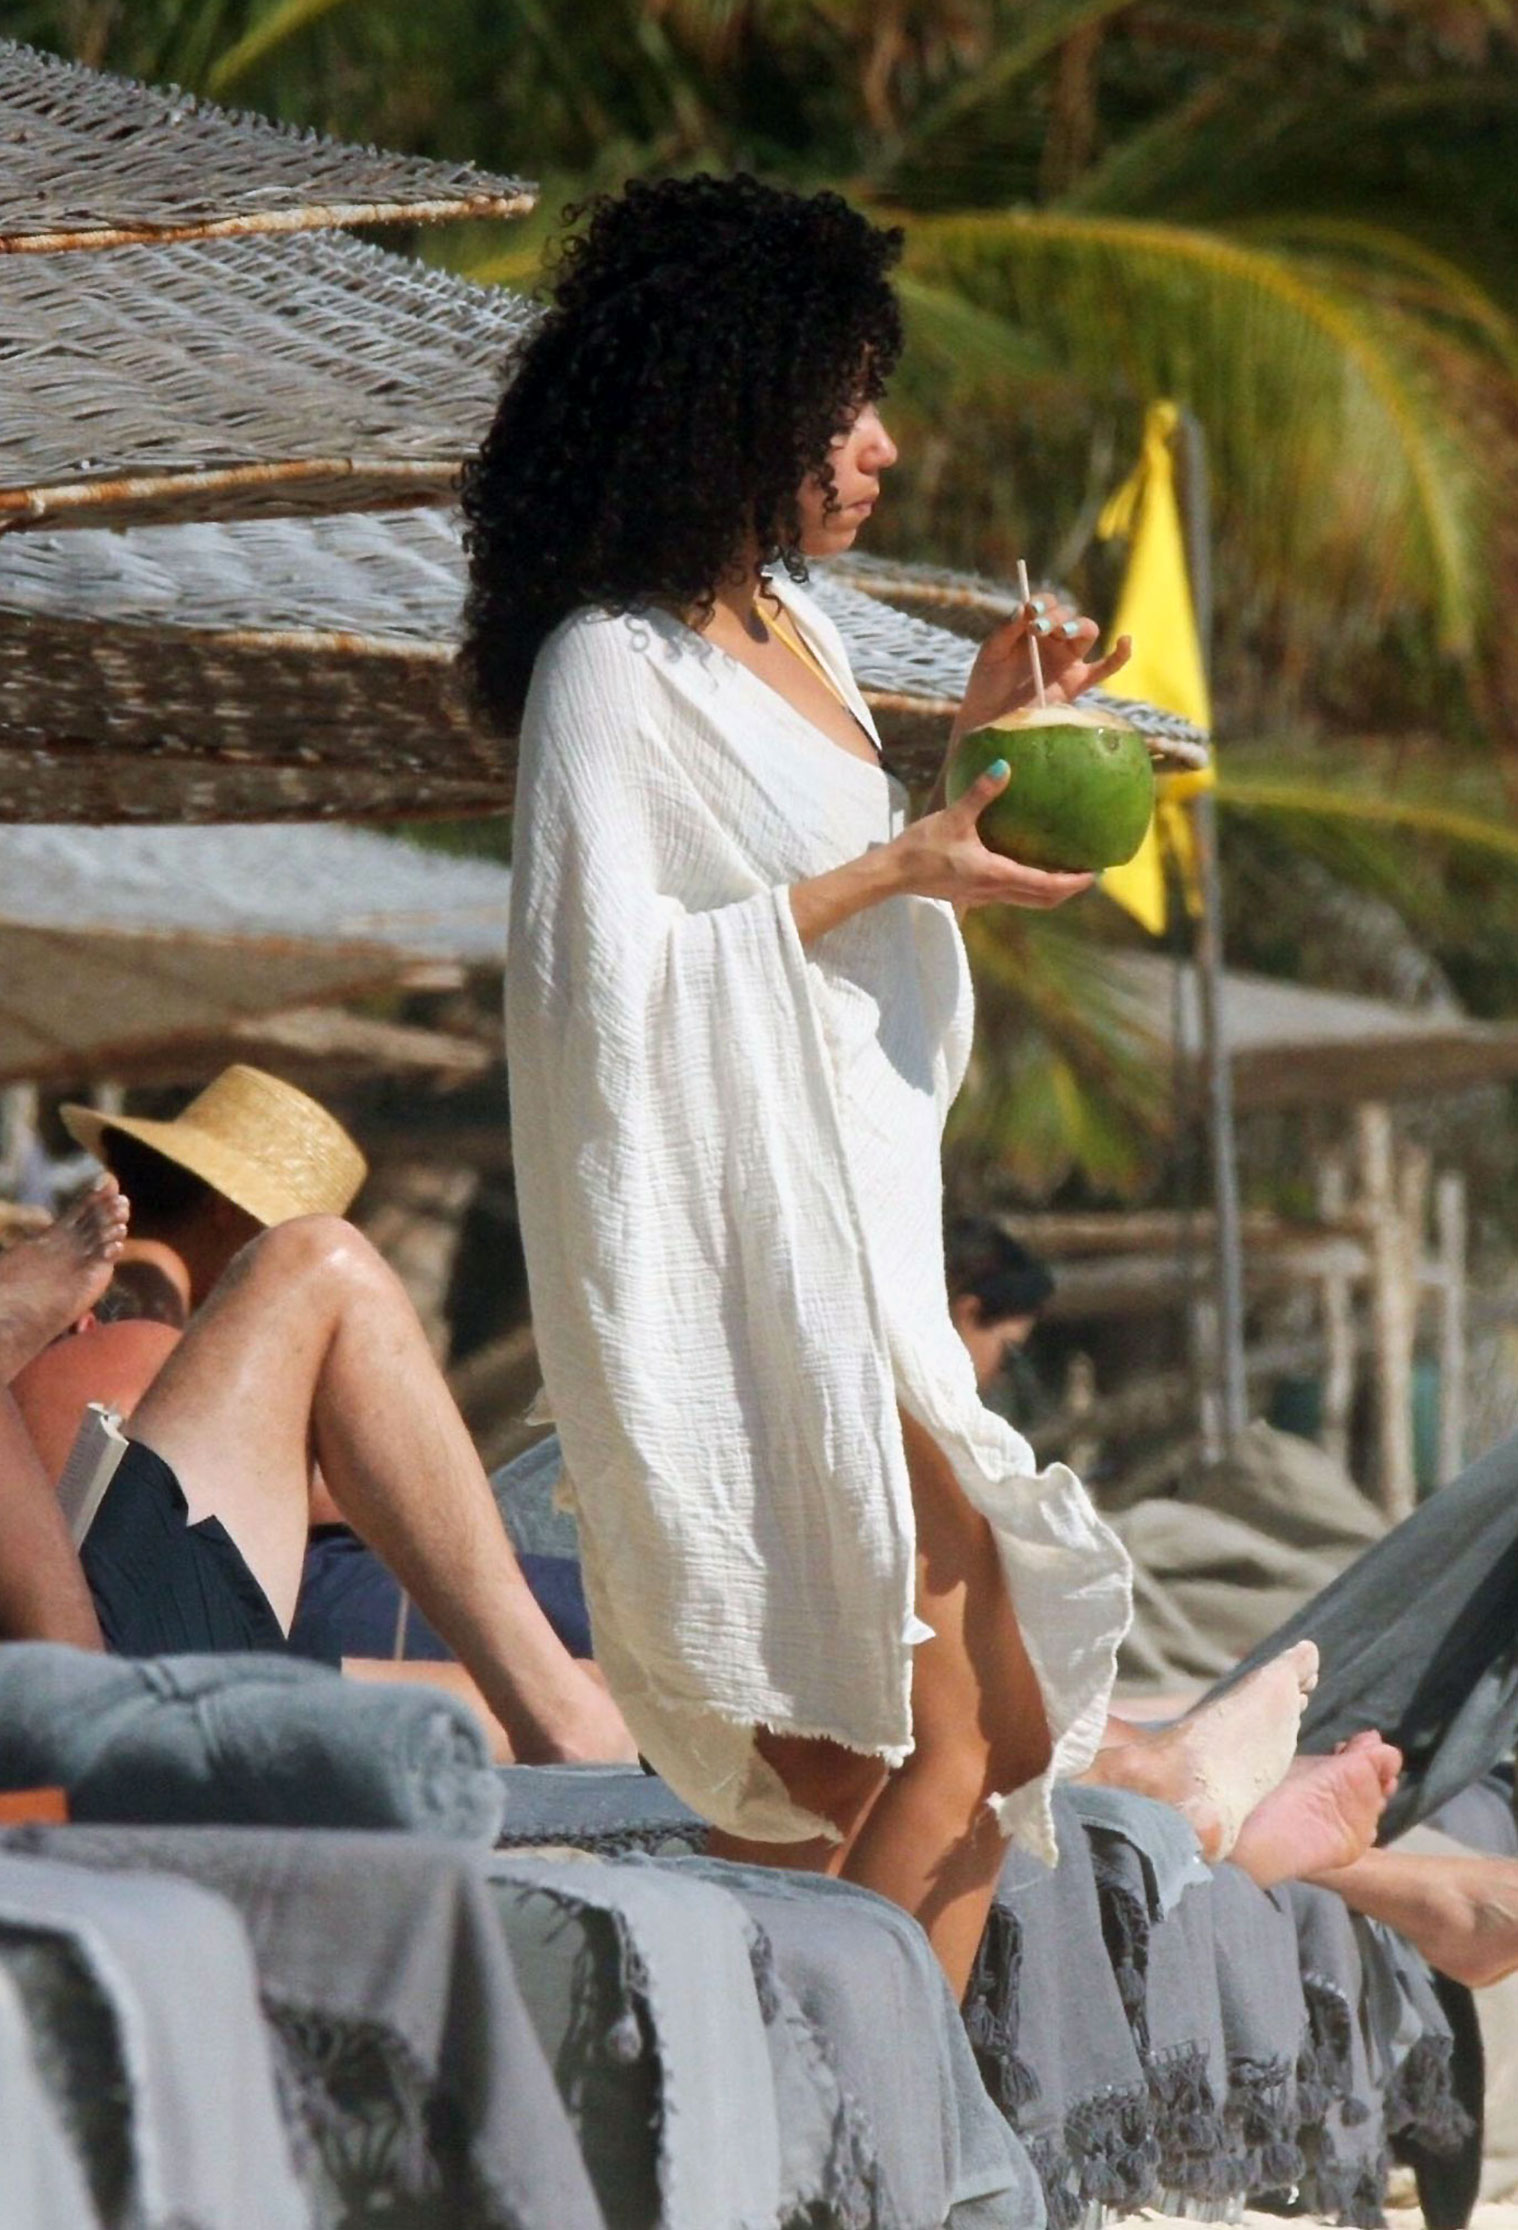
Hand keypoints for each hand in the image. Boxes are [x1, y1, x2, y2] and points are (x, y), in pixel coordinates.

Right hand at [888, 762, 1093, 912]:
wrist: (892, 874)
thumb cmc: (921, 847)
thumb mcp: (953, 817)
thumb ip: (980, 793)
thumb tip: (1004, 767)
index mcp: (995, 874)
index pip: (1044, 885)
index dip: (1071, 882)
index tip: (1093, 874)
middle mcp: (993, 891)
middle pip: (1042, 901)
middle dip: (1067, 891)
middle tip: (1087, 875)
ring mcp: (982, 896)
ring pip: (1026, 901)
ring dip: (1049, 892)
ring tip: (1065, 875)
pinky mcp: (971, 893)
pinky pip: (1010, 895)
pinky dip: (1028, 888)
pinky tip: (1027, 871)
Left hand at [953, 593, 1132, 742]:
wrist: (989, 717)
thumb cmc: (987, 681)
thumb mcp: (991, 651)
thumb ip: (1006, 629)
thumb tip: (1025, 607)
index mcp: (1034, 626)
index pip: (1048, 604)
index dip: (1043, 603)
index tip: (1031, 611)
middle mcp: (1054, 639)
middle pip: (1069, 615)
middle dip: (1057, 617)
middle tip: (1038, 630)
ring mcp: (1068, 660)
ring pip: (1087, 632)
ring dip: (1078, 627)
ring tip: (1062, 633)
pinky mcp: (1077, 683)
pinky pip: (1105, 668)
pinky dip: (1120, 655)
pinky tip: (1125, 641)